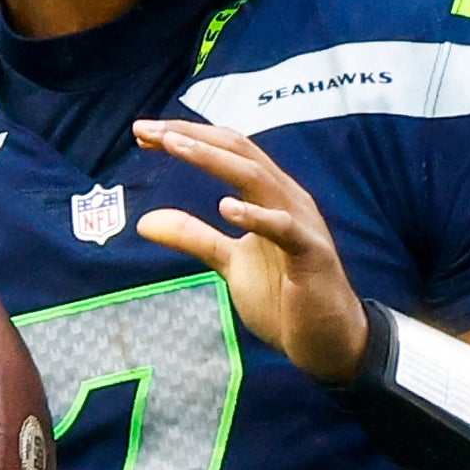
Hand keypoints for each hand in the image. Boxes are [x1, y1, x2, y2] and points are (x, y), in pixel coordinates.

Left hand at [133, 118, 369, 381]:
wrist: (326, 340)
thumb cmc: (284, 297)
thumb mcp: (228, 262)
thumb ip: (193, 236)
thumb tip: (144, 222)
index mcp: (269, 195)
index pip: (227, 151)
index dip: (188, 137)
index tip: (143, 133)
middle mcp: (286, 198)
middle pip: (239, 150)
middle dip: (191, 136)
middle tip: (145, 129)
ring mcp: (301, 223)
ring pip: (258, 177)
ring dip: (214, 159)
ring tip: (176, 146)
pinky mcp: (310, 254)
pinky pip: (284, 228)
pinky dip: (256, 215)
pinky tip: (227, 207)